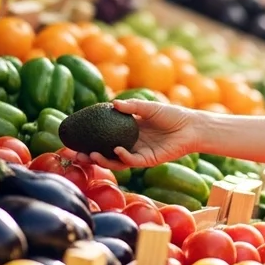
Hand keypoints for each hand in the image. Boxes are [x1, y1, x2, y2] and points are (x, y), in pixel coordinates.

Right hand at [76, 98, 200, 169]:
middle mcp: (129, 144)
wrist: (191, 126)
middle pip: (104, 152)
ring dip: (102, 159)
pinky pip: (132, 161)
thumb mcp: (149, 108)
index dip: (88, 138)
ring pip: (115, 160)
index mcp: (127, 131)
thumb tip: (113, 103)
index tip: (73, 137)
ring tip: (91, 154)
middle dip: (88, 155)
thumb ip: (132, 107)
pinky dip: (123, 156)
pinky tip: (117, 150)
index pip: (103, 136)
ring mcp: (138, 153)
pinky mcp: (148, 160)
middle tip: (73, 154)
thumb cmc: (171, 115)